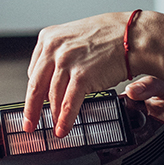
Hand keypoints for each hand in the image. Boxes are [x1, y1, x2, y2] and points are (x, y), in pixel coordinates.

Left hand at [24, 12, 128, 134]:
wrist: (134, 36)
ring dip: (52, 116)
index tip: (35, 101)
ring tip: (53, 128)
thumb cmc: (112, 35)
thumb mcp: (76, 37)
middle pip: (36, 85)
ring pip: (52, 97)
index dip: (36, 90)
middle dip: (31, 109)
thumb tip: (55, 78)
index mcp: (49, 37)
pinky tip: (62, 129)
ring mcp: (67, 61)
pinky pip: (69, 103)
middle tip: (29, 123)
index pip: (35, 70)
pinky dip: (65, 120)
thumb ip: (62, 54)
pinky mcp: (82, 76)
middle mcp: (55, 48)